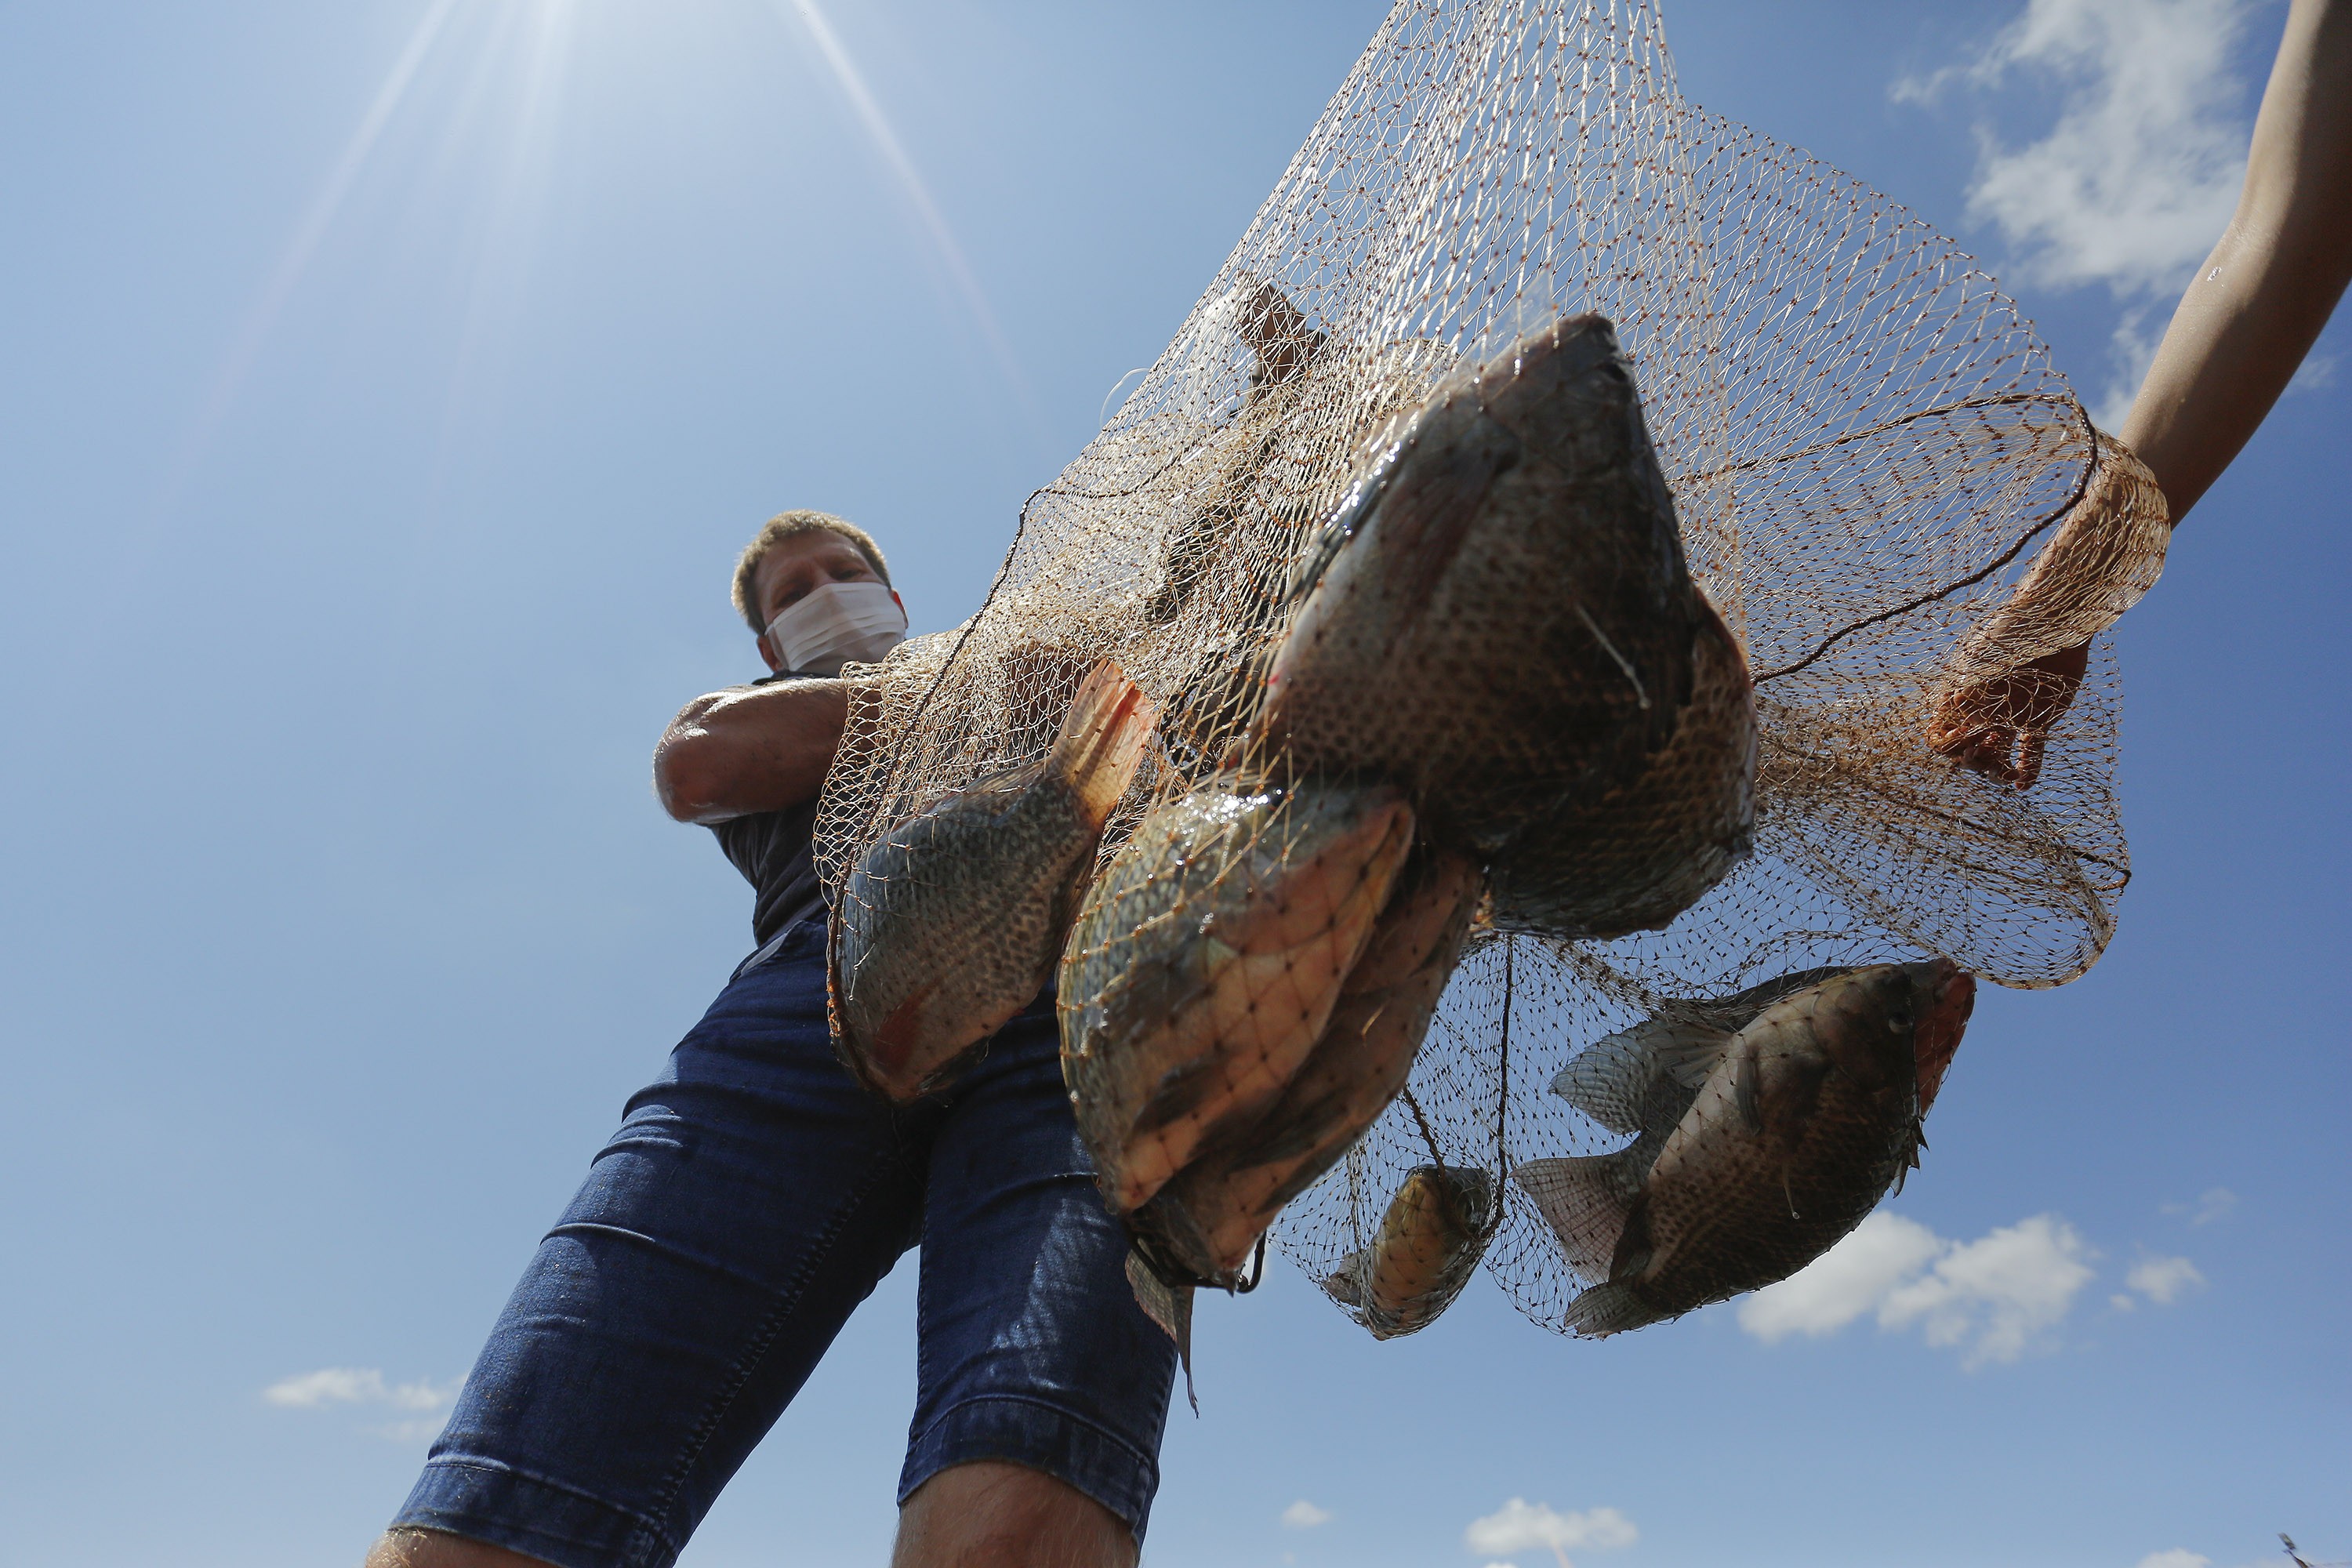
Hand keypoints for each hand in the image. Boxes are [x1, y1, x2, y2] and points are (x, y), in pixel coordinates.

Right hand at [1926, 639, 2088, 789]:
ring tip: (2006, 776)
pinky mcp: (2041, 720)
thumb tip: (1951, 706)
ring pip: (1997, 755)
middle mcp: (1985, 712)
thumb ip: (1967, 681)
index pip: (1942, 733)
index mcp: (1965, 699)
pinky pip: (2031, 751)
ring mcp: (2012, 718)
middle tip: (1982, 752)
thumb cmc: (2014, 631)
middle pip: (1968, 750)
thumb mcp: (1982, 653)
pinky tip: (2023, 785)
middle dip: (1970, 759)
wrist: (2055, 623)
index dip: (1947, 743)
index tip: (1963, 736)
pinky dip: (2027, 770)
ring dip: (1996, 770)